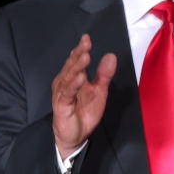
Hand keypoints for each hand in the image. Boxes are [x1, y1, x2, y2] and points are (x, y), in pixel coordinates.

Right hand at [52, 34, 116, 154]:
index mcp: (72, 77)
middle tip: (86, 43)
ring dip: (77, 67)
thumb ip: (104, 74)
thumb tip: (111, 55)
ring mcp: (62, 94)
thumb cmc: (85, 111)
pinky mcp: (62, 105)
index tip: (87, 37)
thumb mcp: (99, 91)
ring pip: (69, 77)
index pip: (76, 60)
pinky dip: (74, 85)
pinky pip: (68, 93)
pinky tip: (81, 77)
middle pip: (71, 66)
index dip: (81, 49)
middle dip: (79, 54)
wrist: (76, 135)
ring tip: (85, 56)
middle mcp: (64, 83)